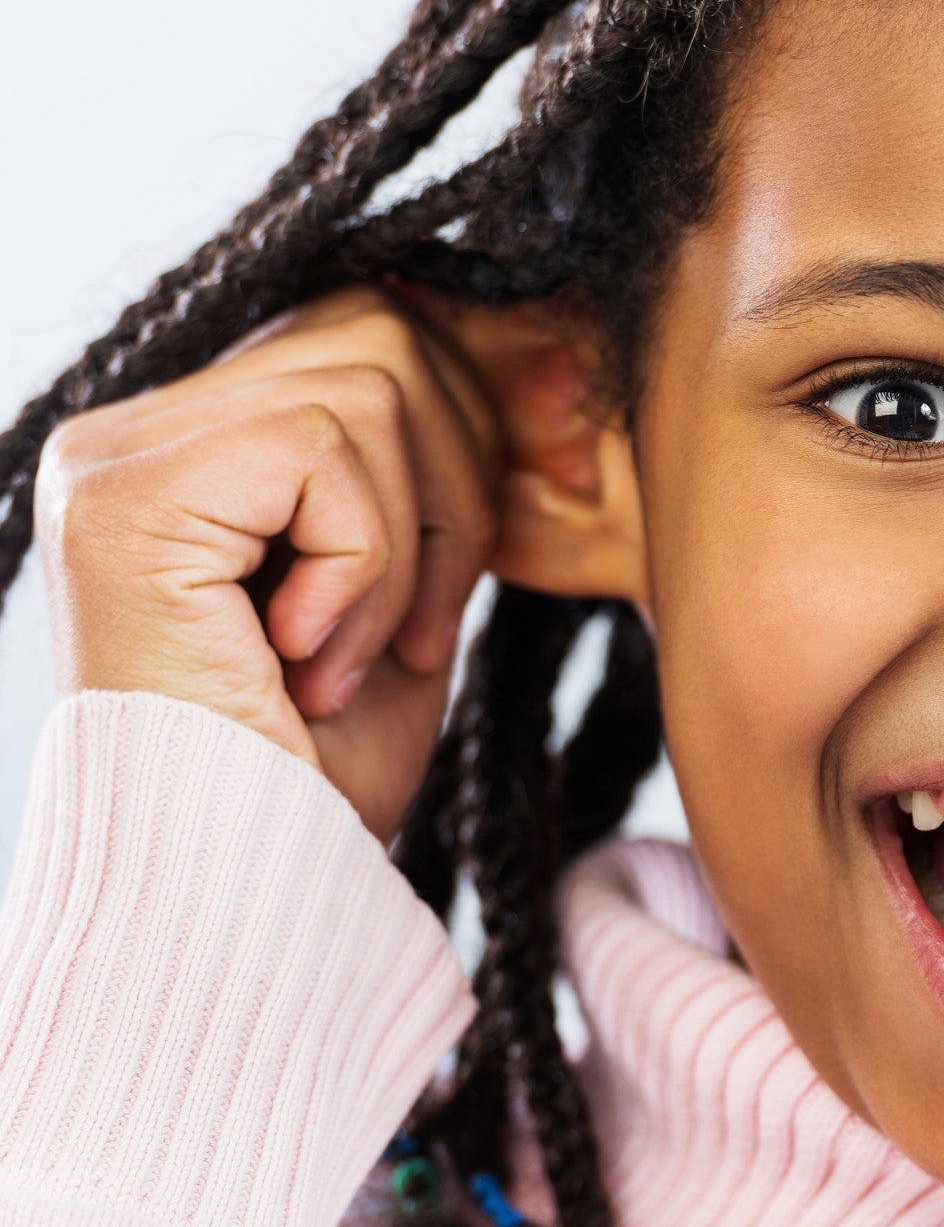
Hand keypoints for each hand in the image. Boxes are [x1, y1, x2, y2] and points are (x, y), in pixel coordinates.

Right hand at [35, 288, 501, 839]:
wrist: (244, 897)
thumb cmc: (322, 774)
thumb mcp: (408, 595)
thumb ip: (440, 477)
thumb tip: (547, 361)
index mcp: (191, 449)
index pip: (371, 338)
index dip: (460, 451)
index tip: (451, 593)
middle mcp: (130, 434)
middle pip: (381, 330)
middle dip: (452, 488)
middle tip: (411, 635)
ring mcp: (114, 458)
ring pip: (371, 381)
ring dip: (405, 546)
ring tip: (348, 658)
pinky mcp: (125, 496)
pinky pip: (326, 445)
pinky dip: (363, 562)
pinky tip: (306, 661)